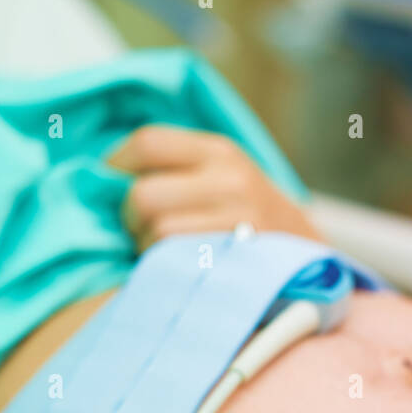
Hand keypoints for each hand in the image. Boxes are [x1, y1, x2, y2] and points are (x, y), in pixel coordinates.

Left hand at [108, 124, 320, 248]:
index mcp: (220, 151)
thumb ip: (175, 169)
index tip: (108, 188)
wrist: (312, 263)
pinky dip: (164, 270)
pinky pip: (174, 264)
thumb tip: (99, 180)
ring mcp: (237, 223)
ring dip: (147, 250)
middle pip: (140, 196)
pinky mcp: (237, 262)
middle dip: (129, 219)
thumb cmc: (249, 221)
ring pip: (154, 234)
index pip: (146, 142)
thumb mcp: (223, 176)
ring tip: (166, 253)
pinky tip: (177, 269)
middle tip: (142, 231)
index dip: (114, 166)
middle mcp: (231, 180)